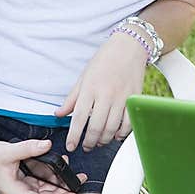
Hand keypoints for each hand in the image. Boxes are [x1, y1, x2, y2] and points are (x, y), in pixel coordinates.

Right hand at [0, 138, 86, 193]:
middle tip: (80, 180)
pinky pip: (42, 180)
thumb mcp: (9, 151)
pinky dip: (52, 173)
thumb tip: (47, 145)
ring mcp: (22, 187)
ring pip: (45, 188)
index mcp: (14, 192)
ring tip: (74, 171)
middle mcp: (19, 192)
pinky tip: (61, 164)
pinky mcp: (24, 180)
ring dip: (59, 181)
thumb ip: (29, 148)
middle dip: (64, 190)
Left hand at [55, 32, 147, 151]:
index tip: (70, 146)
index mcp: (90, 88)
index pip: (79, 118)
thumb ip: (72, 98)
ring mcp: (122, 97)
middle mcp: (106, 94)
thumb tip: (59, 114)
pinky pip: (129, 122)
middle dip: (89, 142)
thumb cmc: (104, 60)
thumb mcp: (84, 76)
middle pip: (96, 126)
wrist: (129, 46)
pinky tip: (116, 135)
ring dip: (104, 139)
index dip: (73, 135)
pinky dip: (122, 133)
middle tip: (86, 147)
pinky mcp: (135, 98)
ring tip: (99, 142)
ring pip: (112, 127)